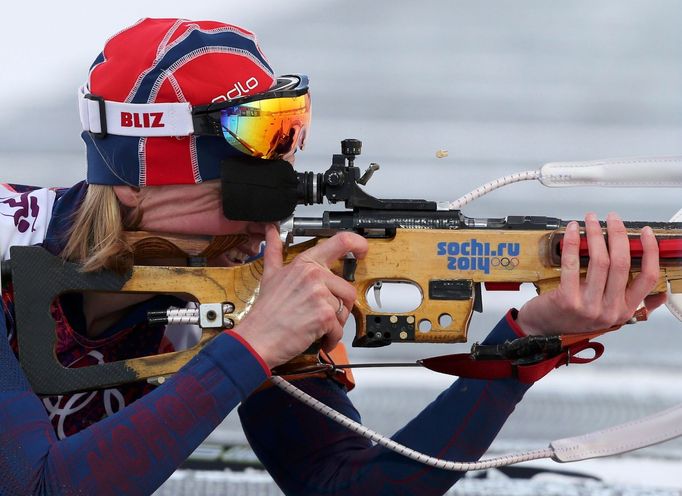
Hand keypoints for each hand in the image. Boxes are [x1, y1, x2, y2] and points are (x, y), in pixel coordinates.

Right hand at [235, 225, 368, 367]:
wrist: (257, 338)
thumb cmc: (265, 312)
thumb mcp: (270, 275)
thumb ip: (274, 251)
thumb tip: (271, 231)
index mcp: (305, 264)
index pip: (341, 242)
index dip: (358, 243)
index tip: (362, 250)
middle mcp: (314, 275)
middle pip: (348, 289)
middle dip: (339, 306)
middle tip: (321, 314)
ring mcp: (320, 295)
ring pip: (344, 310)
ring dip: (334, 323)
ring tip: (315, 325)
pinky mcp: (324, 315)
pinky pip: (339, 329)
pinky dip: (330, 338)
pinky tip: (317, 337)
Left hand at [516, 212, 665, 335]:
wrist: (542, 329)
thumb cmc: (573, 318)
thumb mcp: (609, 315)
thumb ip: (634, 304)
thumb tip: (662, 292)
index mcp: (625, 309)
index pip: (648, 278)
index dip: (650, 252)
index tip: (646, 232)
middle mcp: (610, 310)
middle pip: (621, 263)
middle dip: (618, 234)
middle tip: (612, 218)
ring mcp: (589, 306)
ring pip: (599, 261)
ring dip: (595, 234)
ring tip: (591, 219)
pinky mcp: (567, 299)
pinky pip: (572, 265)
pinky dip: (572, 243)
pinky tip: (571, 230)